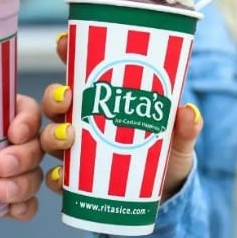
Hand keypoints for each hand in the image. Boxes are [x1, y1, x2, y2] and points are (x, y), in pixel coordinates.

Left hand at [0, 94, 43, 221]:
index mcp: (0, 113)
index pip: (26, 110)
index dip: (28, 120)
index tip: (14, 130)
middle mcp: (13, 140)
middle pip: (35, 144)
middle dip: (24, 155)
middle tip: (1, 164)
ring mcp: (14, 170)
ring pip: (34, 174)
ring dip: (24, 183)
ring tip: (1, 191)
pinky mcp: (8, 196)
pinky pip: (27, 203)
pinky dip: (25, 208)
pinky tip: (13, 210)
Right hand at [39, 32, 203, 200]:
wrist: (165, 194)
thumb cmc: (166, 155)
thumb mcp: (179, 138)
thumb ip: (185, 127)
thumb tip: (187, 112)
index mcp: (105, 101)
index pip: (79, 70)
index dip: (67, 53)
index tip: (64, 43)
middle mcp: (84, 122)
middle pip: (56, 102)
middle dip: (54, 96)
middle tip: (68, 98)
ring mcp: (77, 151)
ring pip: (50, 135)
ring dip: (52, 134)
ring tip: (68, 136)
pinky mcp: (78, 181)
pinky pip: (57, 177)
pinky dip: (56, 176)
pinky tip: (63, 176)